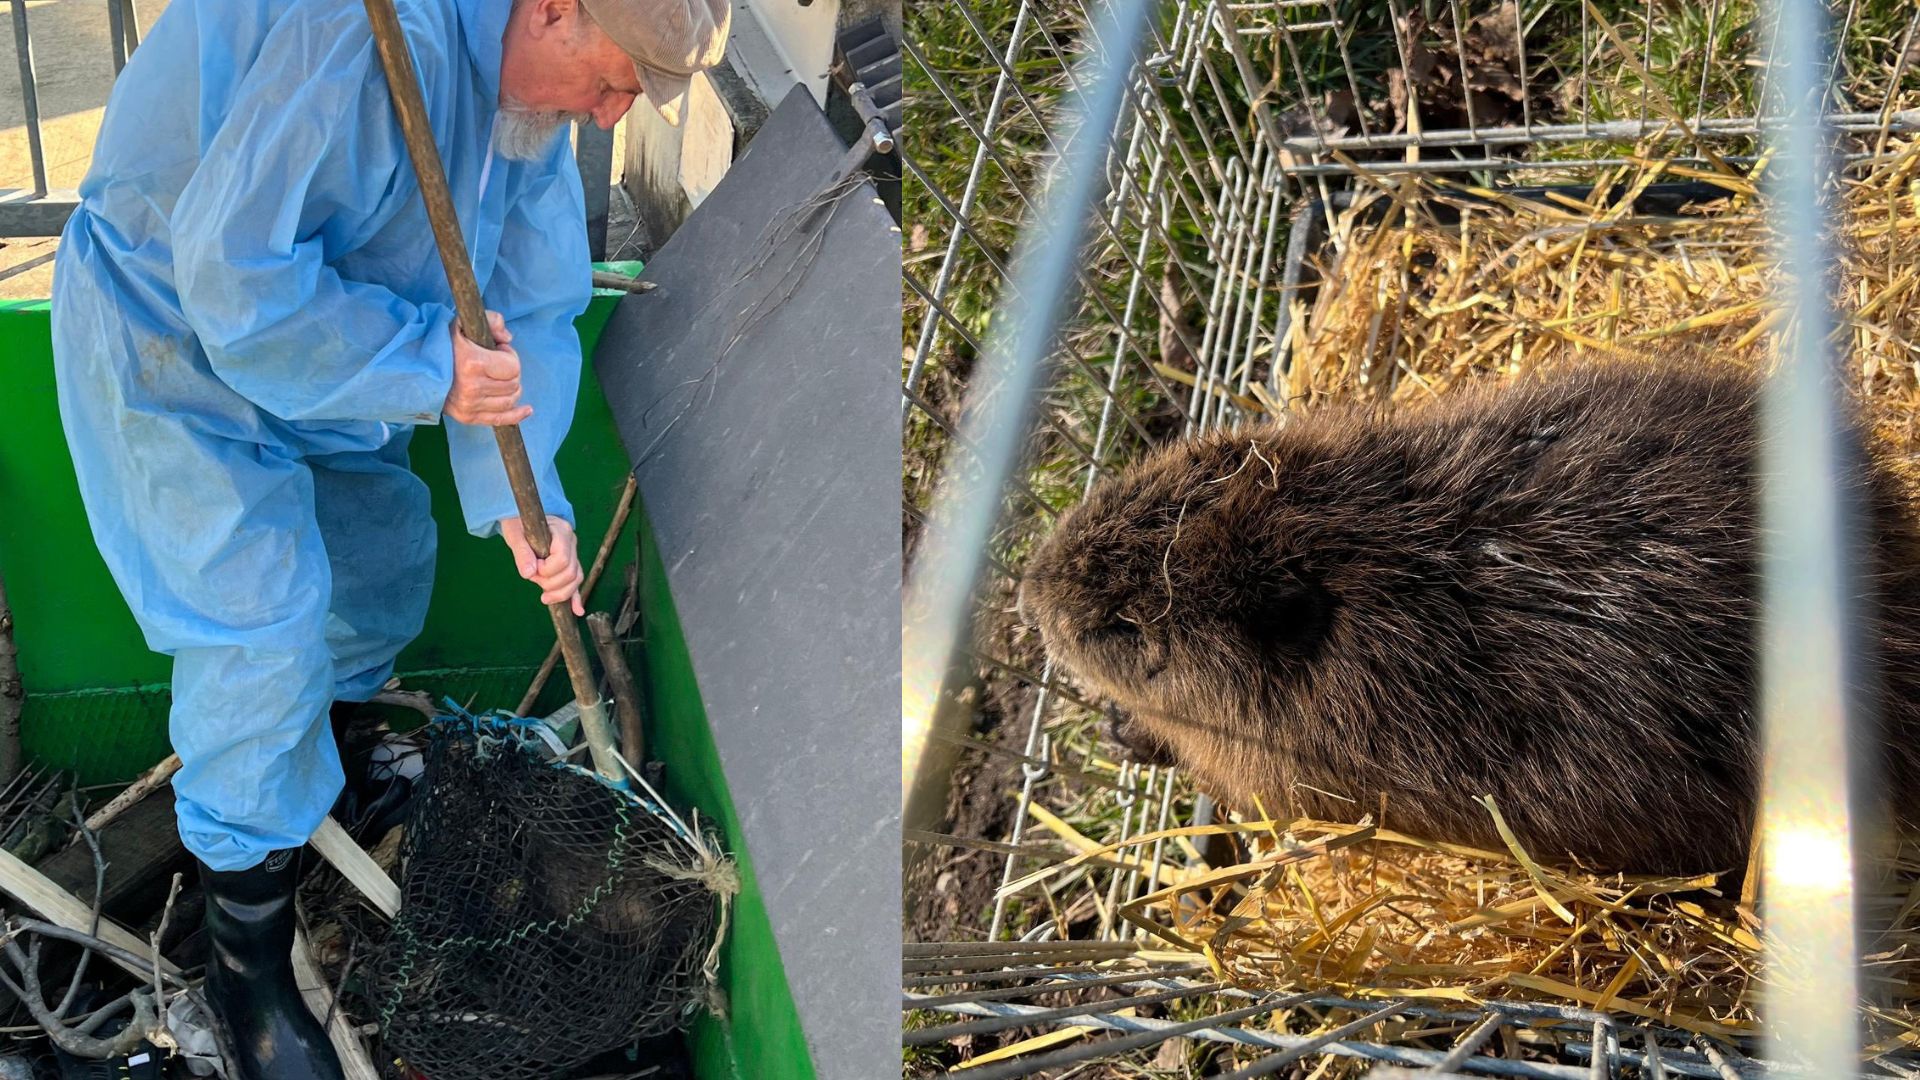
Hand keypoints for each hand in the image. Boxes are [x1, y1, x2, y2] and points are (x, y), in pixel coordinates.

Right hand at [444, 311, 532, 425]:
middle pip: (513, 384)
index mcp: (473, 363)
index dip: (510, 356)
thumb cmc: (441, 343)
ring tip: (496, 377)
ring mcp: (469, 406)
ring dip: (510, 388)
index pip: (513, 367)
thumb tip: (508, 338)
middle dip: (510, 371)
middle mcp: (472, 388)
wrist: (414, 366)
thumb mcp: (464, 322)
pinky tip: (527, 409)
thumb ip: (491, 320)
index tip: (498, 350)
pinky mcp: (467, 417)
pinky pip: (500, 420)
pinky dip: (516, 415)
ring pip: (509, 400)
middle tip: (495, 362)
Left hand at [500, 515, 585, 614]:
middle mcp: (572, 543)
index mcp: (562, 532)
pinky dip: (575, 597)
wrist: (525, 517)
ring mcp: (573, 554)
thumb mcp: (515, 534)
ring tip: (543, 594)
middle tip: (533, 577)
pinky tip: (577, 610)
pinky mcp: (570, 564)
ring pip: (576, 579)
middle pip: (571, 573)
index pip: (562, 559)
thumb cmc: (520, 522)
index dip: (547, 570)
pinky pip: (576, 582)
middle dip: (550, 583)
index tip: (532, 567)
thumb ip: (522, 553)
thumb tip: (528, 574)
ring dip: (559, 592)